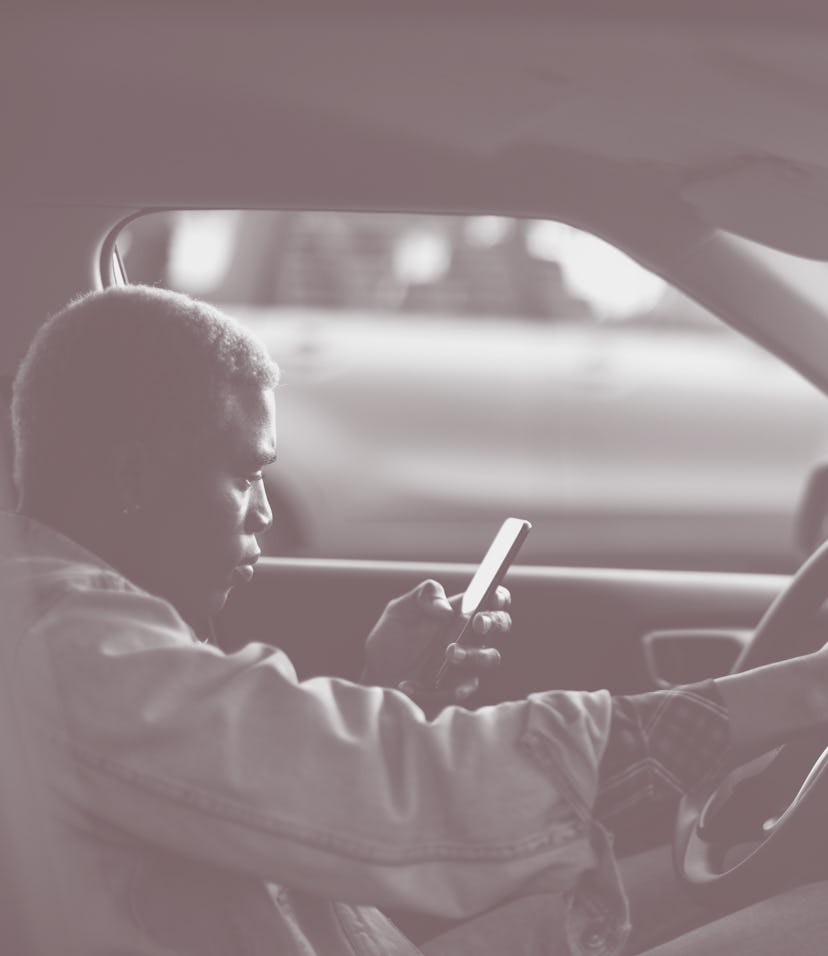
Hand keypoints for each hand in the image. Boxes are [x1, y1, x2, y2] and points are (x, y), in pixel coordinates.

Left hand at [362, 579, 510, 712]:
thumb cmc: (391, 640)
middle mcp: (469, 637)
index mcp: (460, 613)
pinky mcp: (455, 690)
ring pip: (491, 658)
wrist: (376, 676)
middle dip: (494, 622)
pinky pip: (463, 689)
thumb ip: (423, 596)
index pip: (491, 601)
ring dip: (474, 654)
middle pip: (501, 626)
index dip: (498, 597)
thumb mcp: (400, 610)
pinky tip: (415, 685)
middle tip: (476, 623)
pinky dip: (442, 688)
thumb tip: (447, 609)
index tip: (491, 596)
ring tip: (449, 653)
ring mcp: (466, 665)